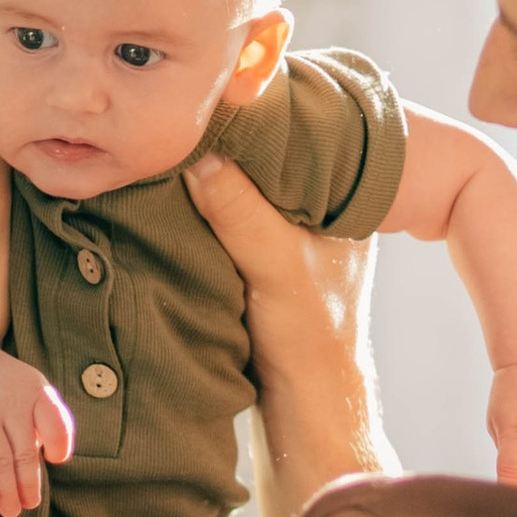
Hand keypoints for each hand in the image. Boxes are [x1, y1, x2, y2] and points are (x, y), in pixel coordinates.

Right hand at [0, 338, 75, 516]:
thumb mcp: (29, 384)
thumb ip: (47, 416)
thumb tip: (52, 458)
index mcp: (33, 390)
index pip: (55, 423)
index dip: (60, 446)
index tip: (55, 462)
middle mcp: (9, 401)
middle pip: (25, 453)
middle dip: (28, 485)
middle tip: (29, 504)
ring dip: (6, 492)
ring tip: (11, 509)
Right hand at [185, 150, 395, 516]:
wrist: (307, 416)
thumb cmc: (310, 344)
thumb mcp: (275, 268)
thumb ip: (241, 212)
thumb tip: (200, 156)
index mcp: (344, 203)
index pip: (301, 142)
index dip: (262, 120)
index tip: (215, 100)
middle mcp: (323, 217)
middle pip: (271, 165)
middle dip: (231, 146)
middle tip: (183, 121)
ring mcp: (294, 245)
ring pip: (248, 195)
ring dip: (214, 183)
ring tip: (172, 154)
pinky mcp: (265, 271)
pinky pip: (232, 226)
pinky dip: (207, 216)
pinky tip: (177, 204)